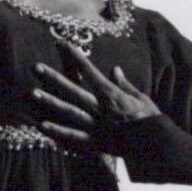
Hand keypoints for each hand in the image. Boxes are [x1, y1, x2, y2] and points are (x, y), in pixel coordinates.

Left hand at [30, 42, 162, 157]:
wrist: (158, 146)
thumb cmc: (151, 121)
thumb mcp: (141, 98)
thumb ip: (125, 84)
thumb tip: (114, 69)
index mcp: (112, 94)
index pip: (90, 71)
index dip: (75, 57)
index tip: (62, 44)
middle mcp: (100, 107)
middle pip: (73, 89)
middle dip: (54, 77)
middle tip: (36, 67)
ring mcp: (96, 125)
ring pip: (70, 111)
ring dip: (51, 102)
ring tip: (33, 93)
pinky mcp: (95, 143)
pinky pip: (73, 137)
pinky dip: (58, 132)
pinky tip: (42, 126)